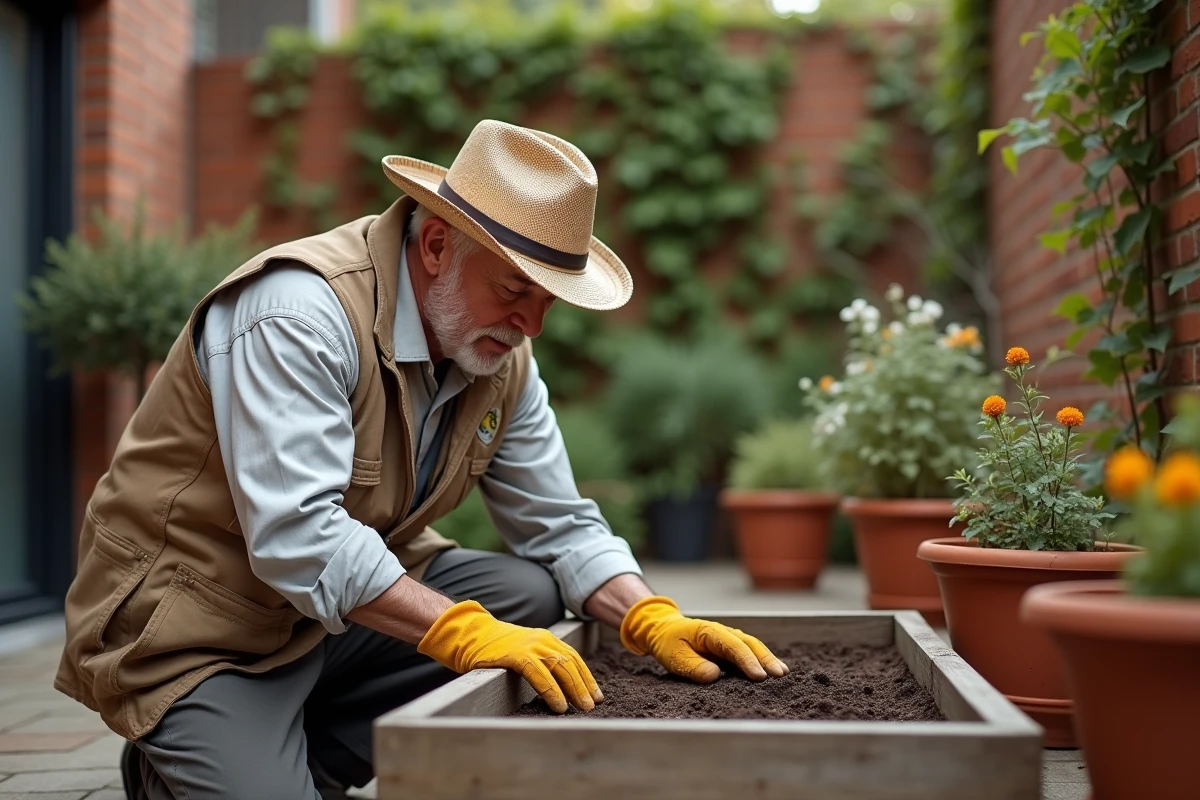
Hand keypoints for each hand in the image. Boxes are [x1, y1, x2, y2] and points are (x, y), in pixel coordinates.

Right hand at [418, 600, 602, 712]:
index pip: (573, 658)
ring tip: (582, 707)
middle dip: (584, 685)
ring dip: (573, 689)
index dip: (586, 677)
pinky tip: (559, 704)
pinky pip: (539, 674)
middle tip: (592, 705)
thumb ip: (541, 661)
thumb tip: (560, 684)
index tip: (596, 695)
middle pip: (570, 664)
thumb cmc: (495, 648)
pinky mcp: (516, 655)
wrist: (470, 634)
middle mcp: (542, 640)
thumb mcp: (524, 649)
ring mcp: (529, 646)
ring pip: (560, 668)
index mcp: (546, 639)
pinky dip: (552, 690)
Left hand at [619, 596, 788, 683]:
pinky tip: (773, 671)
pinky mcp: (730, 648)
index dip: (747, 661)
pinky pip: (748, 653)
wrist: (664, 631)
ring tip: (782, 673)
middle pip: (749, 644)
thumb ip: (694, 667)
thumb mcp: (675, 657)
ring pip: (753, 647)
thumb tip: (715, 675)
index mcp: (710, 632)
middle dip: (765, 659)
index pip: (733, 646)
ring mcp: (729, 639)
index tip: (759, 676)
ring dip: (767, 659)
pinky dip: (762, 660)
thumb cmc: (669, 643)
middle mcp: (724, 633)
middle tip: (779, 675)